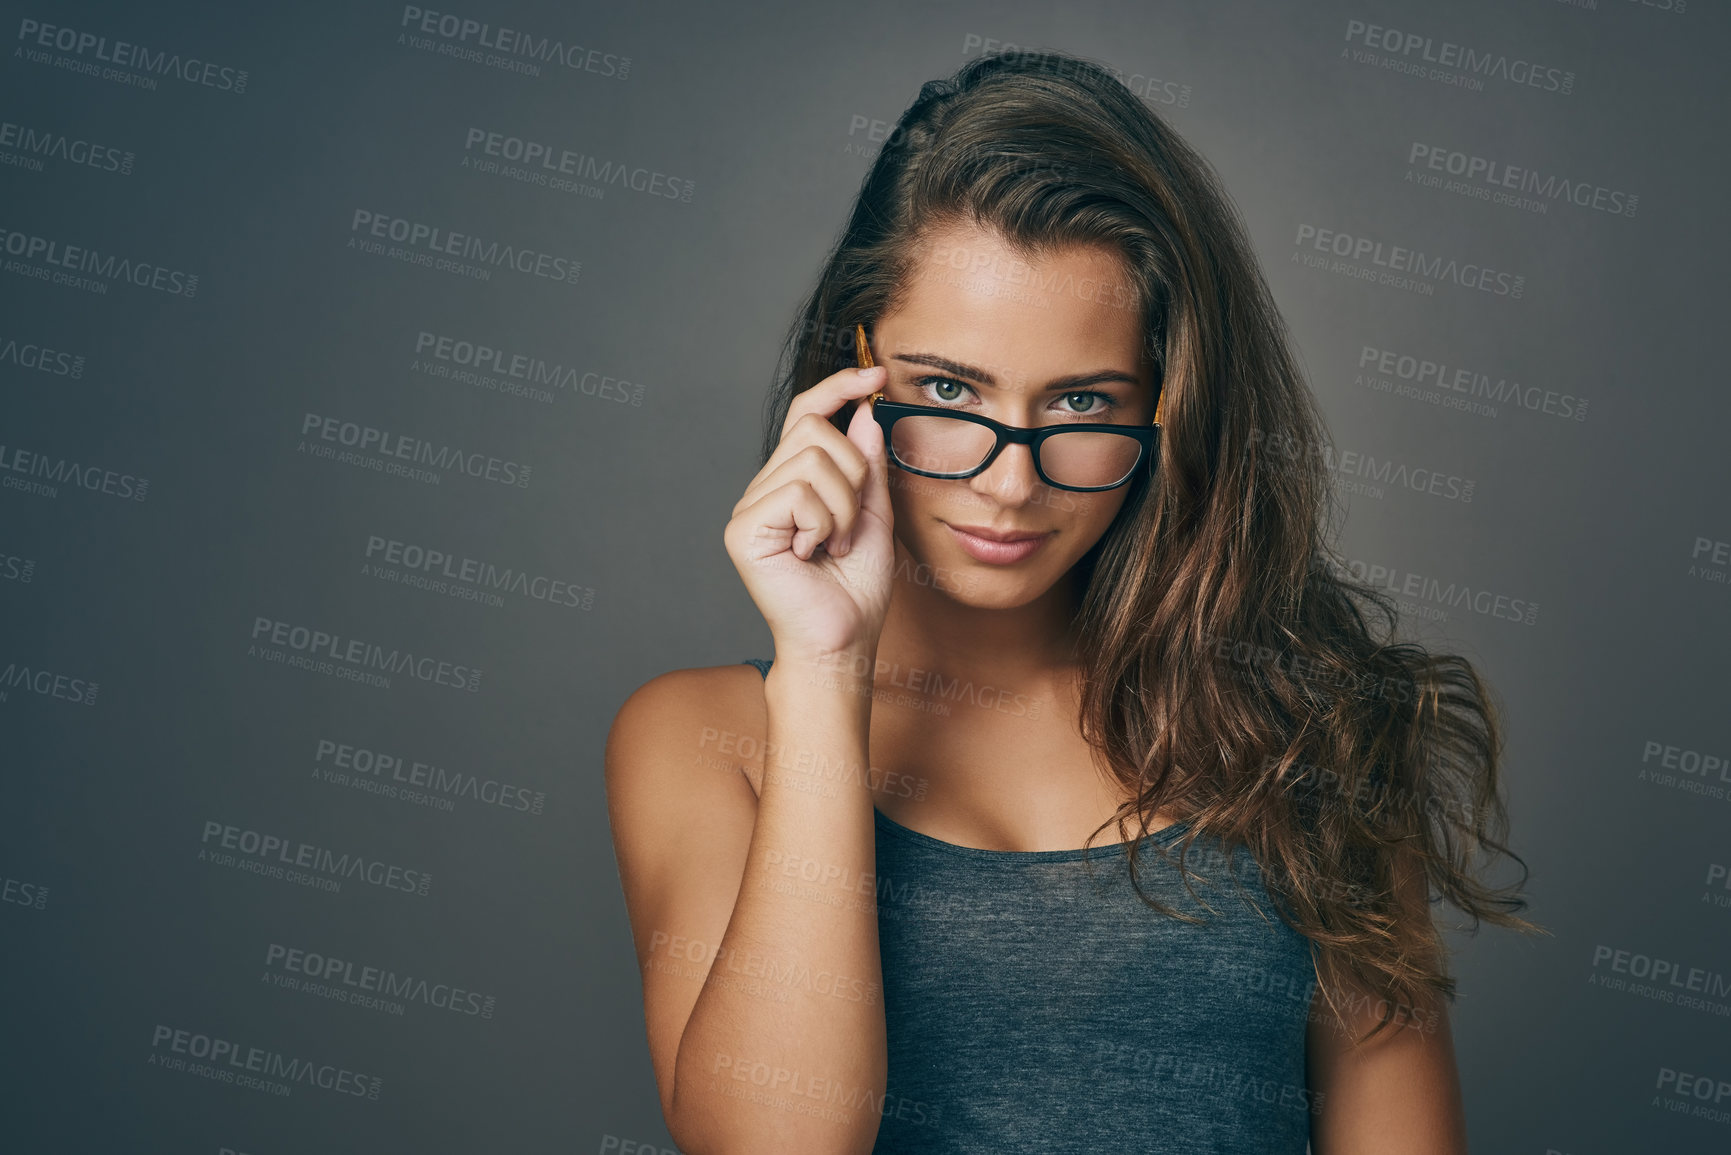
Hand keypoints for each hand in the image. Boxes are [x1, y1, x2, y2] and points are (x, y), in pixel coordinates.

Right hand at [725, 365, 893, 659]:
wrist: (842, 641)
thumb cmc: (856, 589)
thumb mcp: (874, 514)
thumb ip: (867, 465)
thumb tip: (863, 412)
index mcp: (793, 482)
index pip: (807, 414)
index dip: (838, 387)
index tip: (877, 374)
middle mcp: (765, 488)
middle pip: (815, 430)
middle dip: (854, 475)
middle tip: (851, 526)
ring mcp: (750, 507)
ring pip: (811, 460)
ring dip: (842, 507)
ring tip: (834, 546)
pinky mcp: (744, 528)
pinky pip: (799, 493)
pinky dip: (824, 524)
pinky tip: (813, 555)